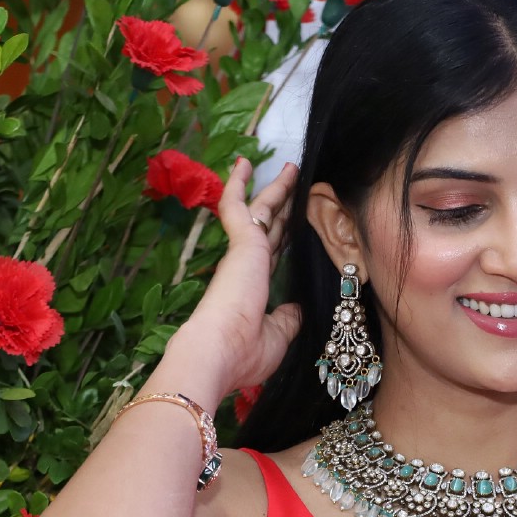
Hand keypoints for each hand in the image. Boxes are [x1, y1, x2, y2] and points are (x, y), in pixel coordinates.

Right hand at [169, 155, 303, 394]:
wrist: (217, 353)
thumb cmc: (244, 353)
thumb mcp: (278, 336)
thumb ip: (289, 317)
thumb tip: (298, 305)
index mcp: (256, 289)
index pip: (273, 255)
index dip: (284, 237)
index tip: (294, 222)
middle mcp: (249, 268)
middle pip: (271, 228)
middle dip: (284, 205)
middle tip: (294, 181)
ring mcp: (244, 253)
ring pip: (262, 211)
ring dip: (275, 188)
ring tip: (288, 166)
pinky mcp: (242, 243)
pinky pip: (237, 205)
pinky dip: (238, 185)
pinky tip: (244, 163)